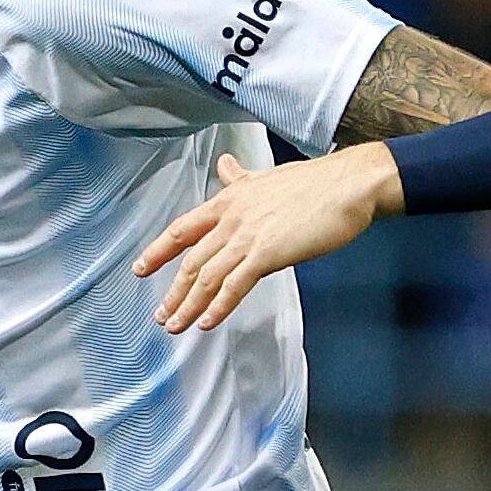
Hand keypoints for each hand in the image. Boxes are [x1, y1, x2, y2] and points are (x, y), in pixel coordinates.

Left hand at [135, 147, 400, 330]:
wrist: (349, 184)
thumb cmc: (316, 182)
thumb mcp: (267, 176)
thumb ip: (241, 177)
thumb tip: (224, 164)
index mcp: (229, 199)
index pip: (182, 228)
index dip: (159, 250)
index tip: (140, 268)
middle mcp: (231, 217)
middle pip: (192, 260)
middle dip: (173, 291)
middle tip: (161, 315)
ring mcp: (248, 235)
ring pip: (208, 276)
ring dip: (189, 305)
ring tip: (176, 326)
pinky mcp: (268, 252)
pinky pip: (236, 284)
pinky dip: (219, 305)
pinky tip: (208, 323)